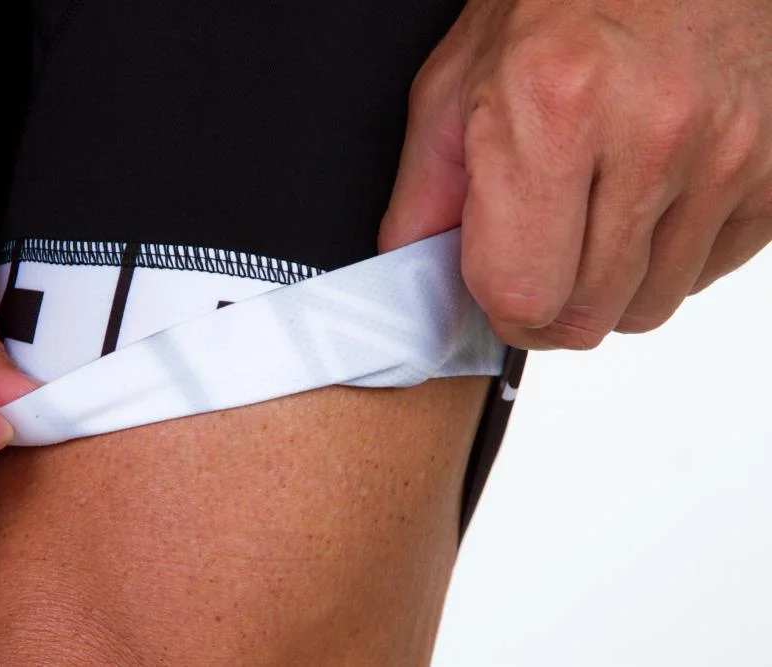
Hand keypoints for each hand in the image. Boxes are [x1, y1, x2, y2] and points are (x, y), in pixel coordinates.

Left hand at [379, 0, 771, 349]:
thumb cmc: (559, 3)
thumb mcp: (457, 83)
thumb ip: (424, 195)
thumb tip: (412, 280)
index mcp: (554, 109)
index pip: (522, 292)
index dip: (498, 306)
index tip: (496, 284)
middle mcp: (649, 134)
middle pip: (586, 315)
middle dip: (549, 303)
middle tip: (539, 255)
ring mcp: (723, 154)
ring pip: (648, 308)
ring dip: (608, 286)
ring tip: (591, 217)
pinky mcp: (771, 172)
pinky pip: (706, 274)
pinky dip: (666, 260)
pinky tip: (644, 204)